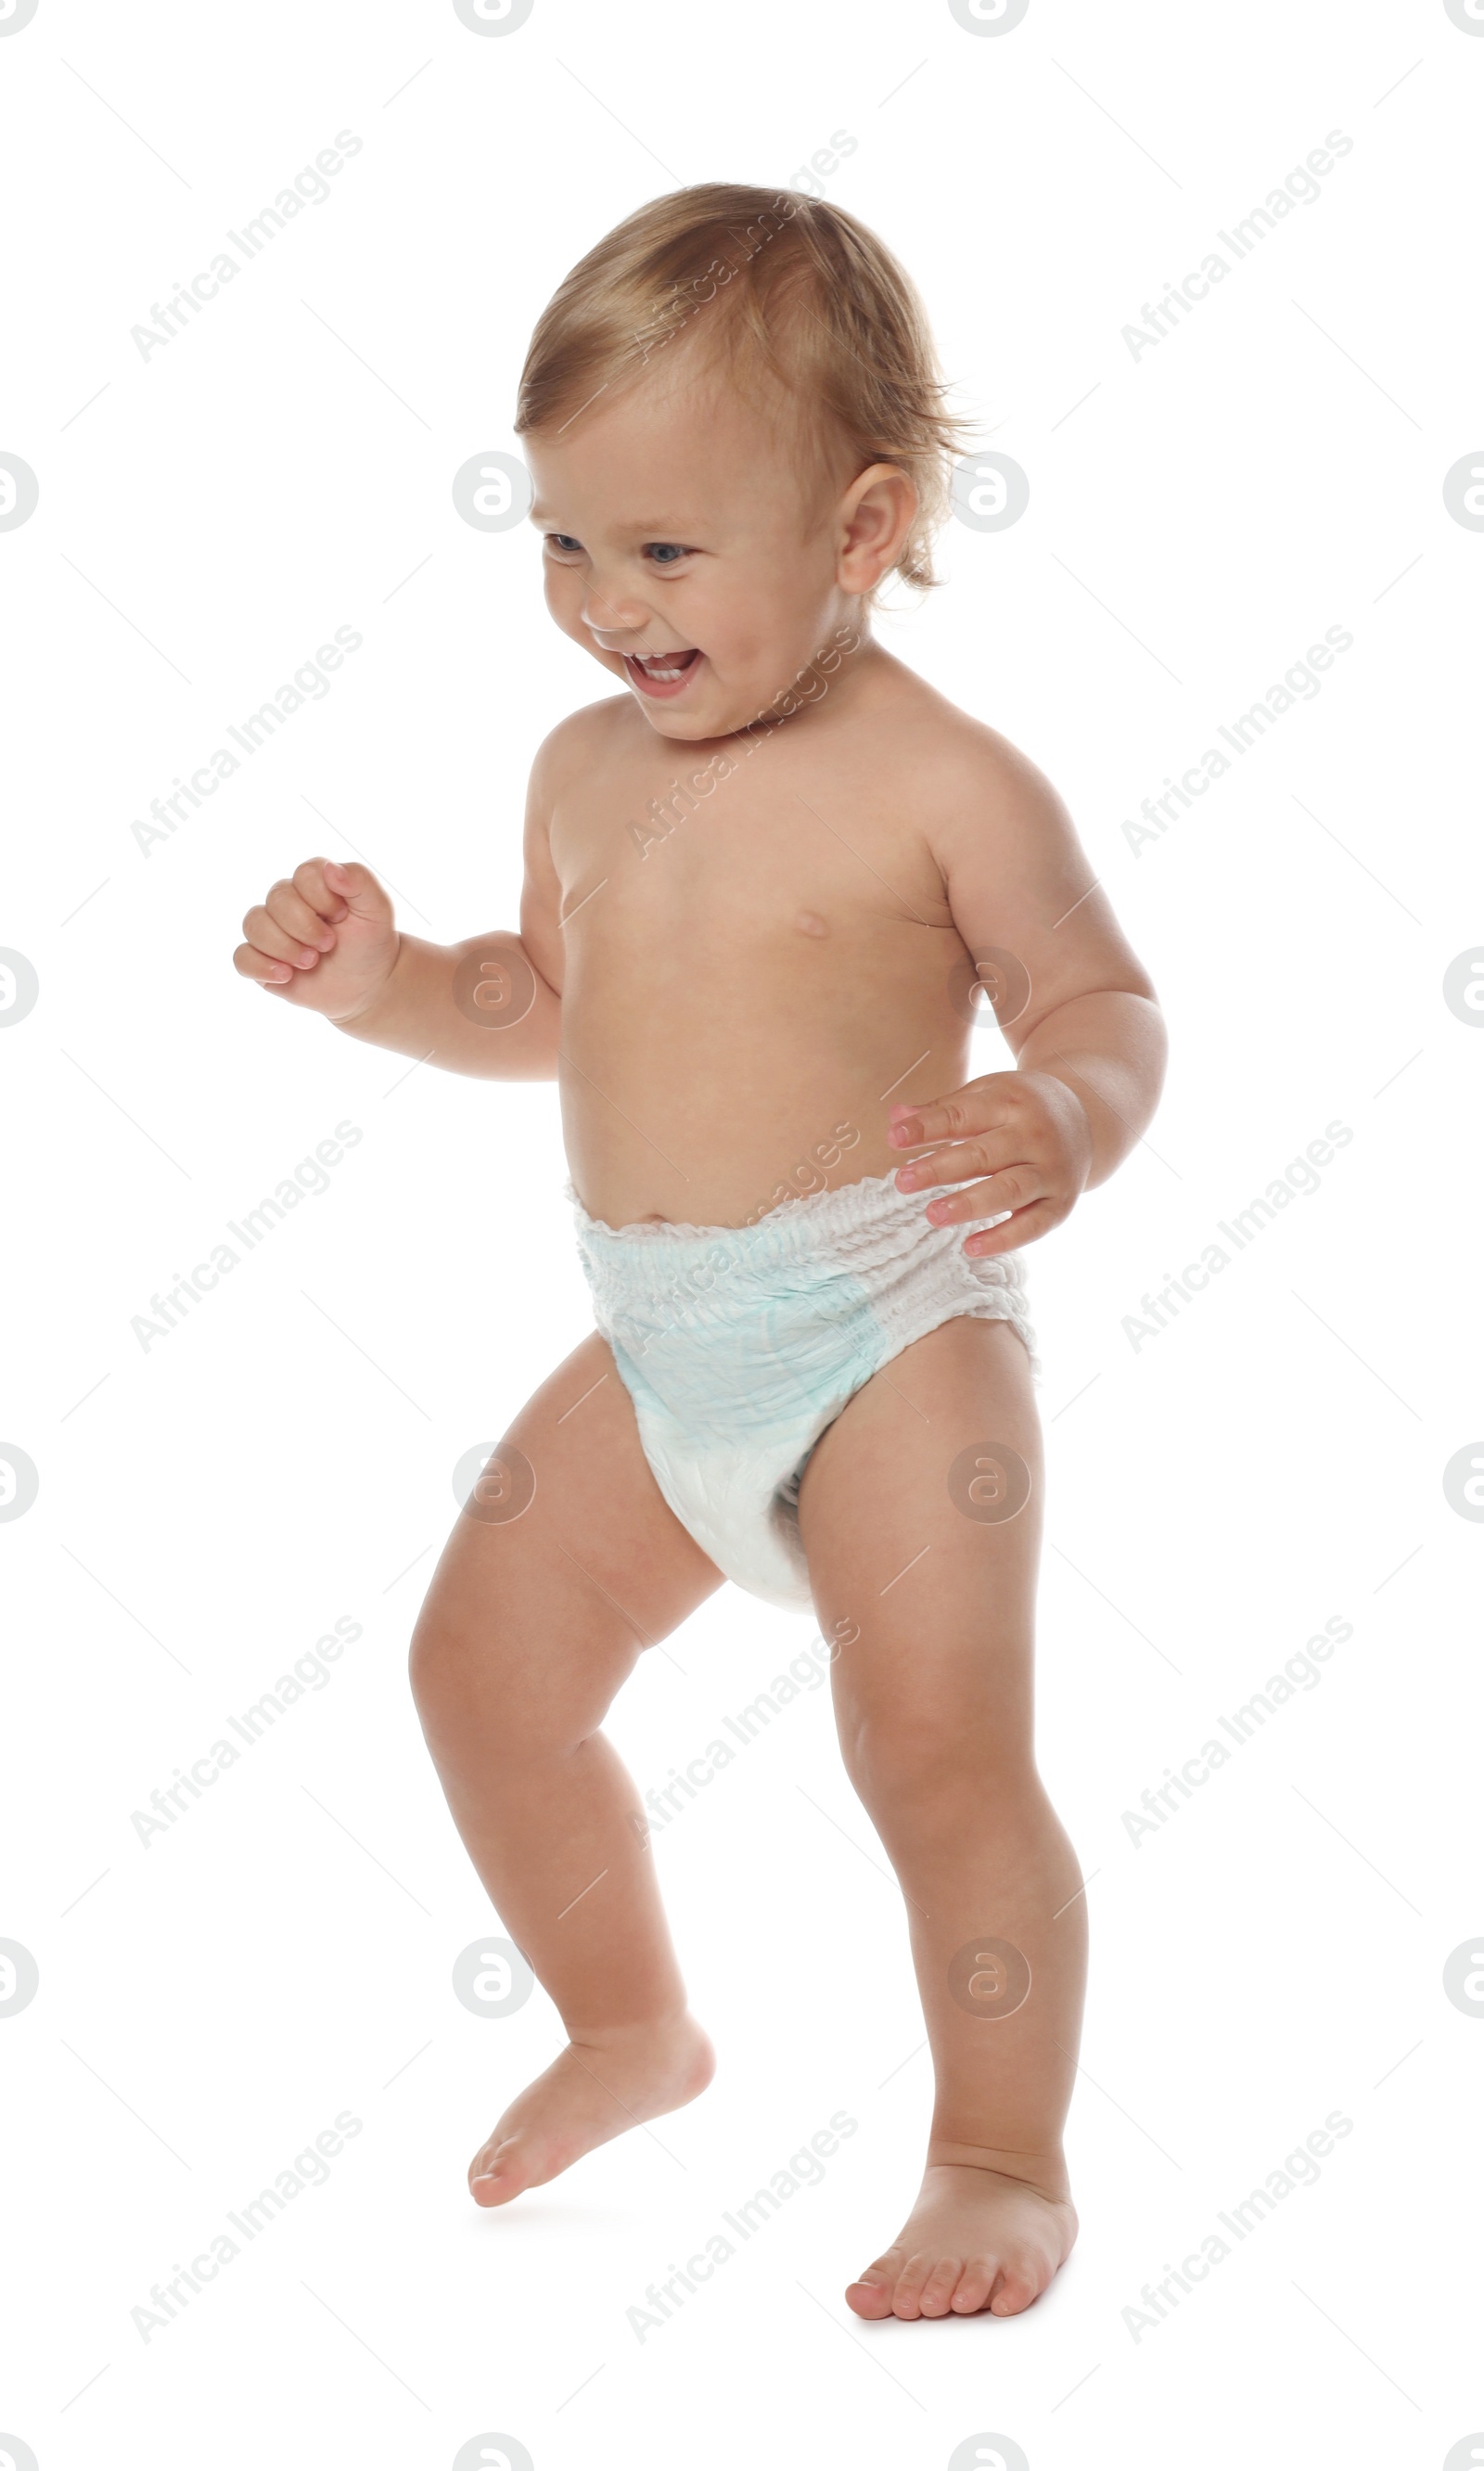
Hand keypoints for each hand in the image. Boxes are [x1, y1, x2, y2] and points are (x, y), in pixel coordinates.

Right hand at [233, 858, 397, 1021]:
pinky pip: (241, 957)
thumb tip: (331, 869)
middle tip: (328, 945)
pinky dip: (261, 966)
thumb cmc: (370, 942)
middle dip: (306, 926)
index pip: (304, 875)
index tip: (342, 917)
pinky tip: (286, 975)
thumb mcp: (377, 910)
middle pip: (277, 899)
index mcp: (313, 883)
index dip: (323, 898)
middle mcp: (286, 902)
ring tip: (311, 962)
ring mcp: (271, 931)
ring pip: (254, 925)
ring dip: (285, 947)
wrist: (367, 985)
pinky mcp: (260, 960)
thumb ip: (360, 881)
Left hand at [888, 1070, 1092, 1254]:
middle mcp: (1034, 1135)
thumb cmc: (1020, 1108)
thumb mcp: (986, 1095)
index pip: (963, 1115)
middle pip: (984, 1154)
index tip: (893, 1139)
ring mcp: (1050, 1170)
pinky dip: (1004, 1238)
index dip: (927, 1127)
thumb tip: (894, 1119)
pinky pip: (1033, 1225)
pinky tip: (971, 1247)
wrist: (1088, 1118)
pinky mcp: (1061, 1203)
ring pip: (1010, 1189)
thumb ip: (941, 1110)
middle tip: (902, 1182)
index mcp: (1010, 1102)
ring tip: (933, 1215)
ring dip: (970, 1204)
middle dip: (941, 1168)